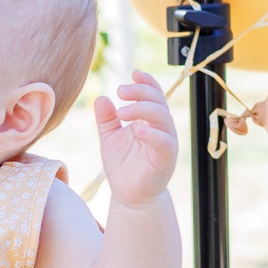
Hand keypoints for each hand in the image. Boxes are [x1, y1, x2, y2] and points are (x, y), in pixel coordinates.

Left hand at [91, 70, 178, 207]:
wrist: (129, 194)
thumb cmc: (123, 164)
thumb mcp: (109, 138)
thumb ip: (106, 119)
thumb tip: (101, 98)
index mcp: (150, 120)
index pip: (154, 95)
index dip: (146, 82)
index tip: (133, 73)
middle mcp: (161, 128)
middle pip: (158, 101)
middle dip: (141, 92)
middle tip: (120, 91)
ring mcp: (165, 142)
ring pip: (162, 117)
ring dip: (143, 110)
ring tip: (122, 112)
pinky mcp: (166, 158)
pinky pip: (164, 142)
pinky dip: (152, 134)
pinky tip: (137, 129)